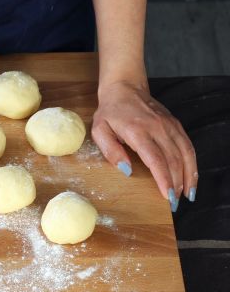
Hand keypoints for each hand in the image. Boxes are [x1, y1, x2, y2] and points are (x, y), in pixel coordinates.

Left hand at [92, 81, 197, 211]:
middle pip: (173, 160)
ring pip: (185, 154)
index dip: (163, 179)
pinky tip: (191, 178)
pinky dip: (192, 164)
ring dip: (188, 177)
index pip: (155, 159)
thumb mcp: (99, 130)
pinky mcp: (175, 125)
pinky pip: (188, 147)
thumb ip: (110, 150)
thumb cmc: (110, 112)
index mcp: (138, 131)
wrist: (124, 88)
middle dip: (176, 184)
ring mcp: (169, 125)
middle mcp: (157, 128)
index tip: (167, 197)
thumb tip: (126, 169)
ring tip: (186, 196)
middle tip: (174, 203)